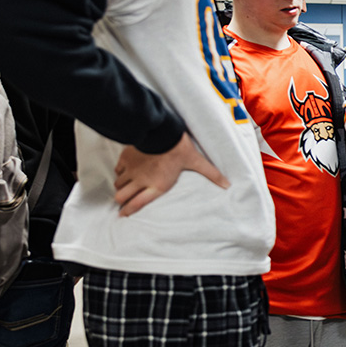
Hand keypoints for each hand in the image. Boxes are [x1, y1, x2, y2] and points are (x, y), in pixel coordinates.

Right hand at [113, 133, 228, 216]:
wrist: (161, 132)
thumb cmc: (179, 148)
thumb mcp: (197, 162)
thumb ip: (211, 174)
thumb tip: (227, 185)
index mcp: (157, 185)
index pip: (137, 204)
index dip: (128, 211)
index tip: (124, 215)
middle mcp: (141, 180)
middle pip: (121, 197)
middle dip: (121, 200)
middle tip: (123, 201)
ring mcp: (132, 170)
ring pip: (118, 184)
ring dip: (121, 187)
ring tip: (125, 187)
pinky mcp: (126, 158)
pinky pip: (117, 170)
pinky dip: (120, 172)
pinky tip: (126, 171)